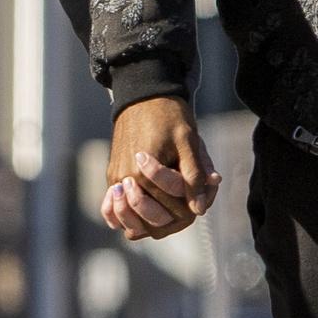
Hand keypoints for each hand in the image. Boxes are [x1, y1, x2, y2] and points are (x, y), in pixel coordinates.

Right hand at [100, 96, 220, 240]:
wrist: (142, 96)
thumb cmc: (169, 116)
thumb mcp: (188, 142)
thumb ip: (194, 175)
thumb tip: (199, 209)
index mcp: (144, 172)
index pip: (169, 207)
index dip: (191, 204)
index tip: (206, 191)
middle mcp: (126, 179)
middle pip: (150, 217)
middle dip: (172, 215)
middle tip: (187, 207)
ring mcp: (116, 179)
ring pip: (129, 218)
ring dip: (148, 221)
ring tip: (165, 214)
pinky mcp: (112, 176)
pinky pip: (115, 207)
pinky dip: (126, 217)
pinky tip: (139, 220)